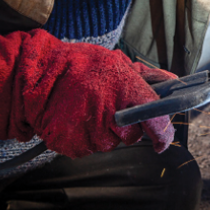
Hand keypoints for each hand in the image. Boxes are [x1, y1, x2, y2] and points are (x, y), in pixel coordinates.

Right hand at [0, 27, 176, 157]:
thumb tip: (172, 81)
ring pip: (111, 143)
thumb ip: (148, 75)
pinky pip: (89, 147)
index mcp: (127, 92)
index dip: (163, 132)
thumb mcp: (117, 62)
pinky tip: (77, 117)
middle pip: (132, 136)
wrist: (37, 76)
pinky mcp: (75, 146)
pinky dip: (85, 136)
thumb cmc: (79, 65)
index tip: (163, 138)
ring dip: (104, 131)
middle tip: (110, 107)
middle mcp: (112, 116)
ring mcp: (92, 134)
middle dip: (126, 126)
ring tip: (89, 108)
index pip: (156, 121)